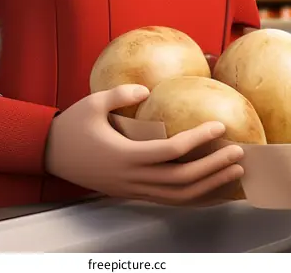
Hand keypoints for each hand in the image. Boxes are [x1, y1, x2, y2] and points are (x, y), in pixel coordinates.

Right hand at [44, 84, 244, 205]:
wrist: (51, 154)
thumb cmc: (72, 127)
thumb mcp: (92, 103)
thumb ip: (120, 95)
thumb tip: (146, 90)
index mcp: (126, 156)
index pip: (171, 152)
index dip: (198, 140)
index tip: (219, 126)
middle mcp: (133, 178)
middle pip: (183, 180)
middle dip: (214, 168)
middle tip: (239, 153)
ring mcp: (134, 190)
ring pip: (180, 197)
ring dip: (211, 187)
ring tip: (235, 174)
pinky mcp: (134, 193)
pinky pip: (171, 201)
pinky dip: (196, 198)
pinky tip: (213, 191)